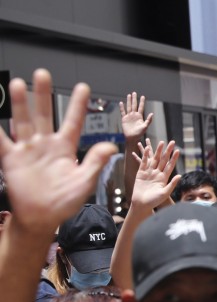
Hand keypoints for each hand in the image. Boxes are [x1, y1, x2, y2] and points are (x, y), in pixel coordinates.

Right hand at [0, 70, 116, 231]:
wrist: (42, 217)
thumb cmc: (65, 202)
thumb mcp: (84, 182)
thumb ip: (95, 163)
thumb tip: (111, 146)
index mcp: (66, 149)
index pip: (74, 123)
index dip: (79, 106)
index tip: (84, 87)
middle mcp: (46, 145)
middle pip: (45, 115)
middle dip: (43, 95)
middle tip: (43, 74)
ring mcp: (28, 150)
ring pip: (24, 121)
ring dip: (21, 104)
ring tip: (20, 84)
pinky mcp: (11, 158)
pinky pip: (1, 140)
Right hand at [119, 92, 152, 139]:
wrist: (132, 138)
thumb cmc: (139, 134)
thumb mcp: (145, 127)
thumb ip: (148, 120)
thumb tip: (152, 114)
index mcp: (140, 116)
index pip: (141, 107)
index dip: (142, 102)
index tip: (142, 96)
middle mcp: (134, 115)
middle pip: (134, 105)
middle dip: (134, 99)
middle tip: (134, 92)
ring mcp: (129, 116)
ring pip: (129, 107)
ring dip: (129, 101)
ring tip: (129, 95)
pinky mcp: (124, 119)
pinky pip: (123, 112)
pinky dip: (122, 107)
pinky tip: (121, 103)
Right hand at [131, 139, 180, 208]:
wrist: (141, 204)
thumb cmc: (154, 201)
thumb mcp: (165, 193)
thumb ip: (172, 184)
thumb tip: (180, 175)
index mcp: (164, 178)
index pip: (170, 165)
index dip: (174, 158)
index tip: (178, 150)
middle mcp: (157, 173)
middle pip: (163, 160)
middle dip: (167, 151)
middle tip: (172, 142)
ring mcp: (149, 172)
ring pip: (154, 159)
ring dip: (158, 151)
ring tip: (161, 142)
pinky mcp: (141, 173)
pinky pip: (143, 162)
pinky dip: (145, 156)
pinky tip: (147, 149)